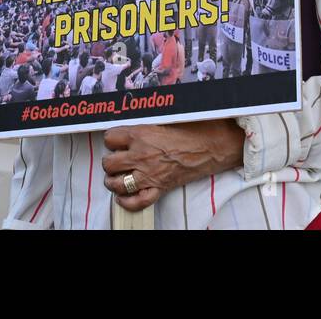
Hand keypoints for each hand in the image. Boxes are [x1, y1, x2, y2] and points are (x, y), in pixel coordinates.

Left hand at [101, 119, 245, 211]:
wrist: (211, 146)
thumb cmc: (192, 129)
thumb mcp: (164, 118)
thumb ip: (145, 125)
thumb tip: (134, 124)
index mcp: (140, 134)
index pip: (110, 138)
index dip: (112, 139)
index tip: (116, 141)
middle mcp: (140, 155)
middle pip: (109, 163)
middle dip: (110, 162)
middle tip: (117, 159)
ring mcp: (148, 174)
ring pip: (117, 183)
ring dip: (113, 181)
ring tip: (116, 177)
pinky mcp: (159, 188)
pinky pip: (137, 201)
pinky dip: (127, 202)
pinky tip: (123, 197)